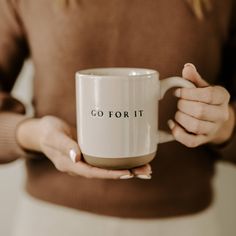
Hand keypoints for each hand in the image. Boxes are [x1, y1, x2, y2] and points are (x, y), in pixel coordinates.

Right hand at [16, 116, 151, 178]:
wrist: (43, 131)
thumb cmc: (47, 132)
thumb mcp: (53, 136)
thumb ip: (64, 146)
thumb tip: (77, 158)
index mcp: (70, 165)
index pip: (93, 173)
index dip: (110, 174)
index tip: (127, 173)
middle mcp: (80, 165)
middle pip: (105, 172)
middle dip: (126, 173)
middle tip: (146, 171)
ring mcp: (86, 159)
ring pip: (107, 166)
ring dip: (126, 167)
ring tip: (145, 166)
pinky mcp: (90, 151)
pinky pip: (105, 158)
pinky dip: (119, 158)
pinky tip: (131, 155)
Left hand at [168, 63, 234, 147]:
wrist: (215, 121)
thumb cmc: (206, 101)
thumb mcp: (203, 87)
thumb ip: (194, 79)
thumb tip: (187, 67)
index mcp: (222, 97)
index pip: (208, 95)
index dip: (189, 94)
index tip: (177, 92)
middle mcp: (221, 115)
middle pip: (200, 111)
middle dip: (183, 106)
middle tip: (178, 103)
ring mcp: (212, 129)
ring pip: (195, 126)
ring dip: (181, 118)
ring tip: (177, 113)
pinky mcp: (202, 140)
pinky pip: (190, 141)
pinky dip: (178, 133)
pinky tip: (172, 125)